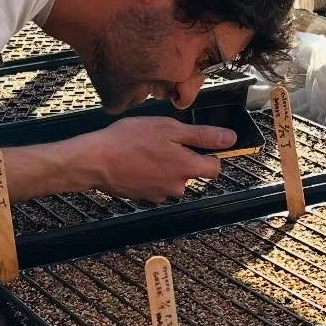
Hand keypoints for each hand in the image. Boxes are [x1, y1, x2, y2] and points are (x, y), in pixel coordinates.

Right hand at [83, 116, 235, 202]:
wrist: (95, 160)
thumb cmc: (129, 140)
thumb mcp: (169, 128)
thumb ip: (202, 136)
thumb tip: (230, 139)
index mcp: (187, 168)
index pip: (214, 168)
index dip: (210, 154)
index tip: (197, 144)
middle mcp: (177, 186)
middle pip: (190, 173)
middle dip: (181, 159)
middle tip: (160, 141)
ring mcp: (159, 194)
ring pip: (171, 179)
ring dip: (164, 166)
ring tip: (144, 150)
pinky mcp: (143, 197)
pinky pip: (155, 184)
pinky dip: (149, 174)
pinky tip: (135, 161)